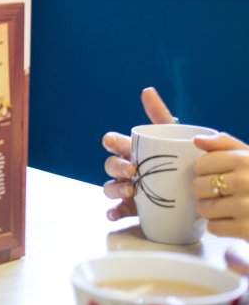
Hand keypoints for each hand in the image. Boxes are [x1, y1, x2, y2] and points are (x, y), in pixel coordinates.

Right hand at [102, 87, 174, 220]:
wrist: (194, 191)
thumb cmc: (177, 159)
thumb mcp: (171, 137)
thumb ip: (159, 114)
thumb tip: (147, 90)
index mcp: (132, 151)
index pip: (114, 143)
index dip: (111, 141)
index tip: (112, 141)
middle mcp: (126, 170)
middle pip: (110, 165)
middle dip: (115, 166)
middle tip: (132, 170)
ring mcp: (128, 189)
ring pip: (109, 187)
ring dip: (114, 188)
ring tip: (129, 191)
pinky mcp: (133, 209)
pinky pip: (116, 210)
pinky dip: (112, 212)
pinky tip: (115, 214)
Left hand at [192, 132, 248, 239]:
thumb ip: (224, 144)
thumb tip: (198, 140)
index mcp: (244, 161)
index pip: (201, 165)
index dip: (203, 170)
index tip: (213, 173)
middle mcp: (246, 182)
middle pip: (198, 187)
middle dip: (204, 191)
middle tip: (219, 192)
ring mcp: (247, 207)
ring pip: (203, 208)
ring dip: (209, 209)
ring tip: (224, 206)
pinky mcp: (247, 230)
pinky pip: (214, 227)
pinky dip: (218, 226)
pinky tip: (231, 220)